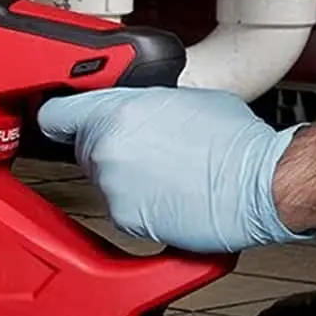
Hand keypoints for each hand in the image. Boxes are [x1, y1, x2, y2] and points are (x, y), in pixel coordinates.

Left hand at [38, 86, 314, 252]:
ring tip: (168, 170)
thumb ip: (138, 101)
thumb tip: (129, 106)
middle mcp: (104, 151)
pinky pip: (122, 206)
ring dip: (125, 176)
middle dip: (107, 145)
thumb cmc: (233, 140)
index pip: (55, 114)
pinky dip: (140, 203)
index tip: (58, 120)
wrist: (260, 185)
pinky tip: (171, 193)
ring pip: (103, 178)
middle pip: (83, 147)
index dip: (58, 116)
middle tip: (147, 145)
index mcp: (112, 113)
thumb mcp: (179, 96)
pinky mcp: (126, 219)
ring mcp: (112, 187)